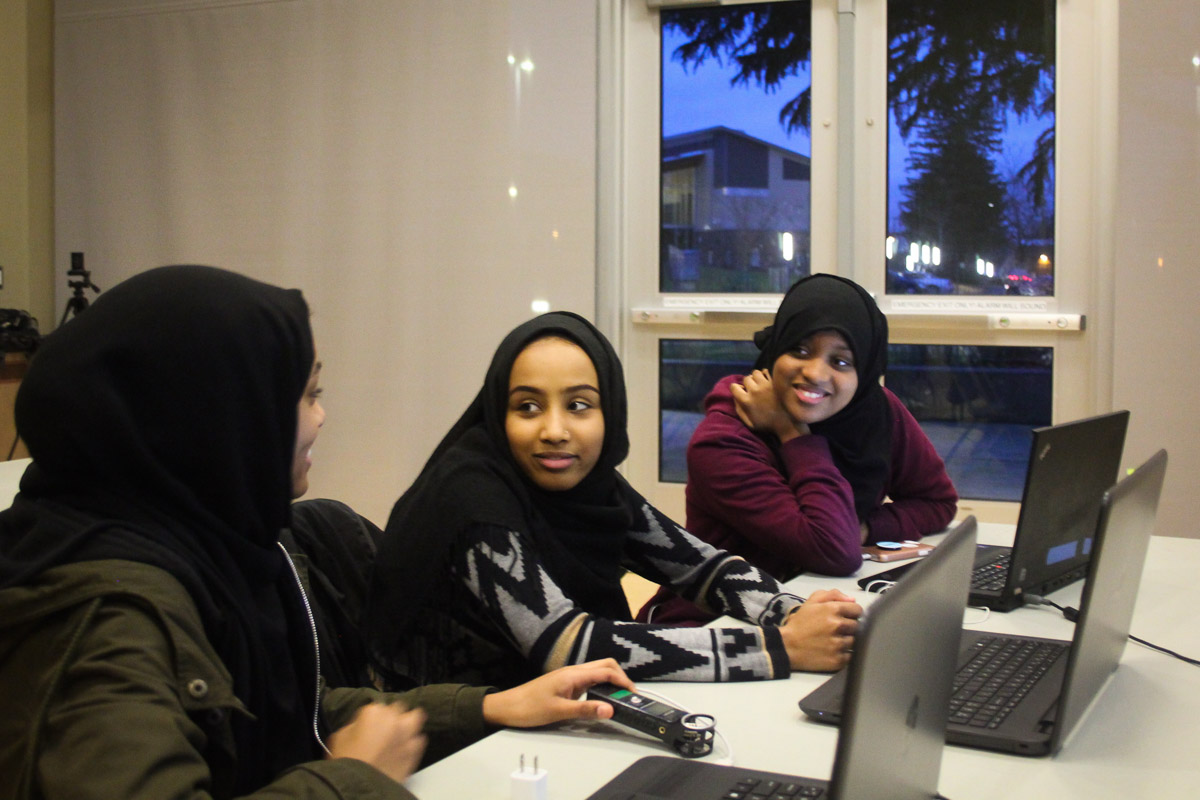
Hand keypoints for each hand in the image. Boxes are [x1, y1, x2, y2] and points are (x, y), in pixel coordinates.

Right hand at [327, 702, 426, 783]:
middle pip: (398, 708)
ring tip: (400, 732)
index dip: (371, 717)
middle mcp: (394, 718)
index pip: (376, 706)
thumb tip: (362, 725)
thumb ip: (355, 724)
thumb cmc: (347, 761)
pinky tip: (405, 748)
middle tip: (383, 729)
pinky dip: (413, 741)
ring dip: (407, 722)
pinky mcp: (415, 750)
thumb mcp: (341, 736)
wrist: (359, 785)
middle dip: (392, 716)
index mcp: (374, 711)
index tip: (368, 726)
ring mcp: (407, 733)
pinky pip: (419, 739)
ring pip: (415, 717)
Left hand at [482, 658, 634, 727]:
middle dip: (621, 677)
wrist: (506, 707)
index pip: (606, 671)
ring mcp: (569, 677)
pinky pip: (589, 679)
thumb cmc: (529, 708)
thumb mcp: (558, 711)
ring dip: (612, 680)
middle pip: (605, 665)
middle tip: (629, 696)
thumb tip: (610, 709)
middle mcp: (573, 671)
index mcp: (573, 674)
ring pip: (598, 671)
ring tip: (620, 698)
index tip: (633, 695)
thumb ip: (585, 709)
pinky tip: (602, 698)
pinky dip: (601, 685)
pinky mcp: (566, 684)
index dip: (623, 681)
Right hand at [730, 370, 806, 441]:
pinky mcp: (775, 382)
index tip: (741, 392)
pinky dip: (765, 374)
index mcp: (746, 401)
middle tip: (752, 388)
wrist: (787, 423)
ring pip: (755, 373)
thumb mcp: (749, 423)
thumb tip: (735, 397)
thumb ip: (739, 409)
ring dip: (756, 377)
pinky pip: (766, 372)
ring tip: (759, 383)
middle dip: (747, 383)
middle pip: (745, 378)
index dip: (736, 389)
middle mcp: (754, 391)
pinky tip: (766, 380)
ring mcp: (765, 385)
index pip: (734, 386)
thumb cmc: (767, 425)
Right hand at [778, 591, 861, 671]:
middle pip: (857, 626)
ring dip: (846, 641)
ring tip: (832, 641)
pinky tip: (832, 651)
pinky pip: (850, 656)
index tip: (844, 617)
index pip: (858, 610)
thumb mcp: (811, 602)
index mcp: (833, 609)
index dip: (851, 613)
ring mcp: (838, 644)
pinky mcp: (838, 660)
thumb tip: (852, 599)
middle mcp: (838, 626)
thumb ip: (832, 595)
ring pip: (854, 641)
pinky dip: (843, 654)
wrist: (787, 646)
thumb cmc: (800, 623)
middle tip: (836, 630)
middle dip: (848, 627)